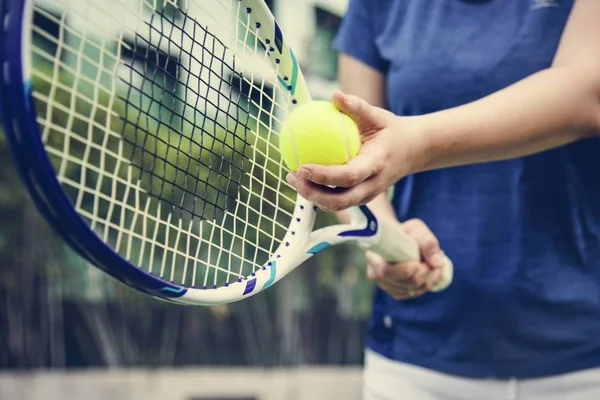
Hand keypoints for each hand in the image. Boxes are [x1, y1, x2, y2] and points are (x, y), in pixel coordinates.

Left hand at [286, 91, 425, 211]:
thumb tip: (335, 95)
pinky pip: (339, 201)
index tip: (302, 166)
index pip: (348, 176)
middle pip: (340, 200)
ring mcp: (368, 195)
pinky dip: (319, 194)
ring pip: (338, 205)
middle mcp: (373, 185)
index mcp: (377, 164)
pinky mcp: (362, 197)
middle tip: (292, 175)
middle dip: (312, 194)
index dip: (324, 176)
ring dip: (312, 196)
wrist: (414, 150)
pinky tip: (304, 179)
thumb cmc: (391, 130)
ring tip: (293, 178)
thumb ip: (357, 106)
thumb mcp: (378, 115)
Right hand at [366, 219, 446, 299]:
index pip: (385, 271)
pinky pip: (414, 293)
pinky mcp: (396, 292)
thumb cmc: (405, 233)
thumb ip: (427, 243)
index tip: (419, 262)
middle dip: (425, 273)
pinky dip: (427, 285)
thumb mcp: (416, 229)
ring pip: (412, 290)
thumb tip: (437, 263)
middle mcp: (376, 274)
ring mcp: (386, 286)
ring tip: (435, 266)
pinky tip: (431, 275)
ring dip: (430, 279)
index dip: (406, 269)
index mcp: (374, 257)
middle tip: (435, 262)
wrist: (399, 240)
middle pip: (405, 282)